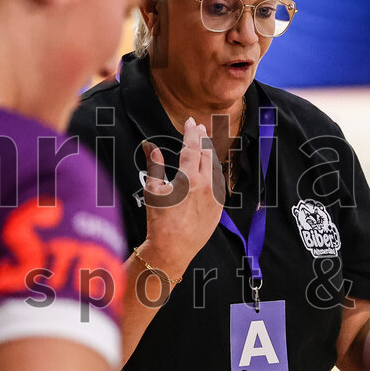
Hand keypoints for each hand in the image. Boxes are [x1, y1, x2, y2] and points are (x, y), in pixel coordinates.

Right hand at [140, 117, 223, 275]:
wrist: (173, 248)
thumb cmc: (159, 221)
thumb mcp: (153, 190)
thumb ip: (154, 165)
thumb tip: (150, 146)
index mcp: (190, 178)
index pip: (192, 147)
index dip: (192, 132)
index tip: (191, 121)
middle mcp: (207, 185)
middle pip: (208, 154)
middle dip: (204, 138)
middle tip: (201, 127)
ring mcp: (215, 197)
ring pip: (216, 168)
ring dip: (211, 154)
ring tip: (206, 143)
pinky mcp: (219, 208)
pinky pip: (219, 184)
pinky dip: (215, 171)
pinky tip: (212, 168)